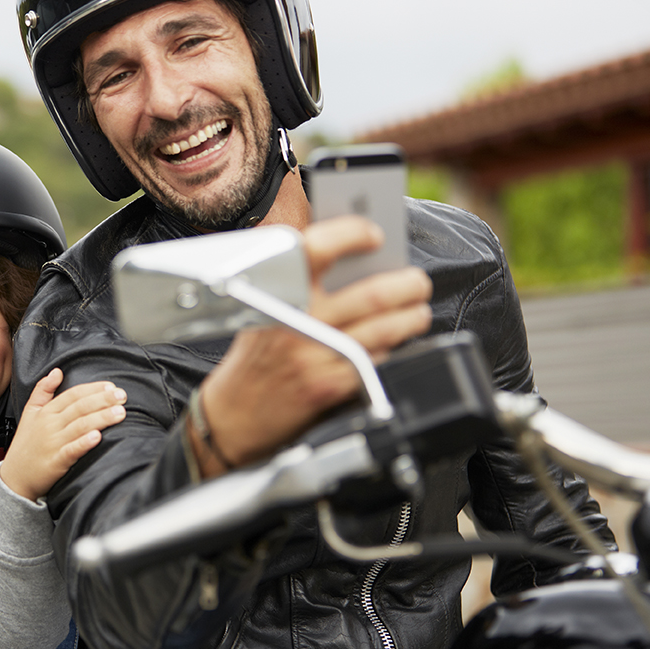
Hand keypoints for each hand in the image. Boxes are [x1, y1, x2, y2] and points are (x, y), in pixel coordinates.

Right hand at [0, 368, 127, 500]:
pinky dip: (84, 443)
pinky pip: (71, 450)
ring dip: (101, 418)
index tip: (111, 386)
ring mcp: (53, 443)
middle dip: (103, 400)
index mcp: (45, 412)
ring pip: (80, 426)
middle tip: (122, 396)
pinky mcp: (55, 462)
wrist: (15, 477)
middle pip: (79, 408)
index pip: (72, 395)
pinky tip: (97, 436)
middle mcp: (49, 425)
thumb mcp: (29, 413)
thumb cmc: (26, 444)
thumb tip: (57, 371)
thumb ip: (42, 390)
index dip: (92, 389)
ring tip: (120, 413)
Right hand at [196, 216, 432, 473]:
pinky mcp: (328, 387)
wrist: (232, 415)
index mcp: (275, 290)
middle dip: (408, 284)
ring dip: (411, 316)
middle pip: (371, 293)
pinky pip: (376, 360)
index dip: (353, 234)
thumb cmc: (254, 355)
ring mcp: (314, 355)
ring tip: (417, 310)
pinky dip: (392, 348)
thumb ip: (298, 279)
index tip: (375, 234)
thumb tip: (355, 254)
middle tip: (416, 281)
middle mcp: (295, 320)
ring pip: (384, 328)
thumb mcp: (262, 307)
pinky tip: (395, 341)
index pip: (318, 247)